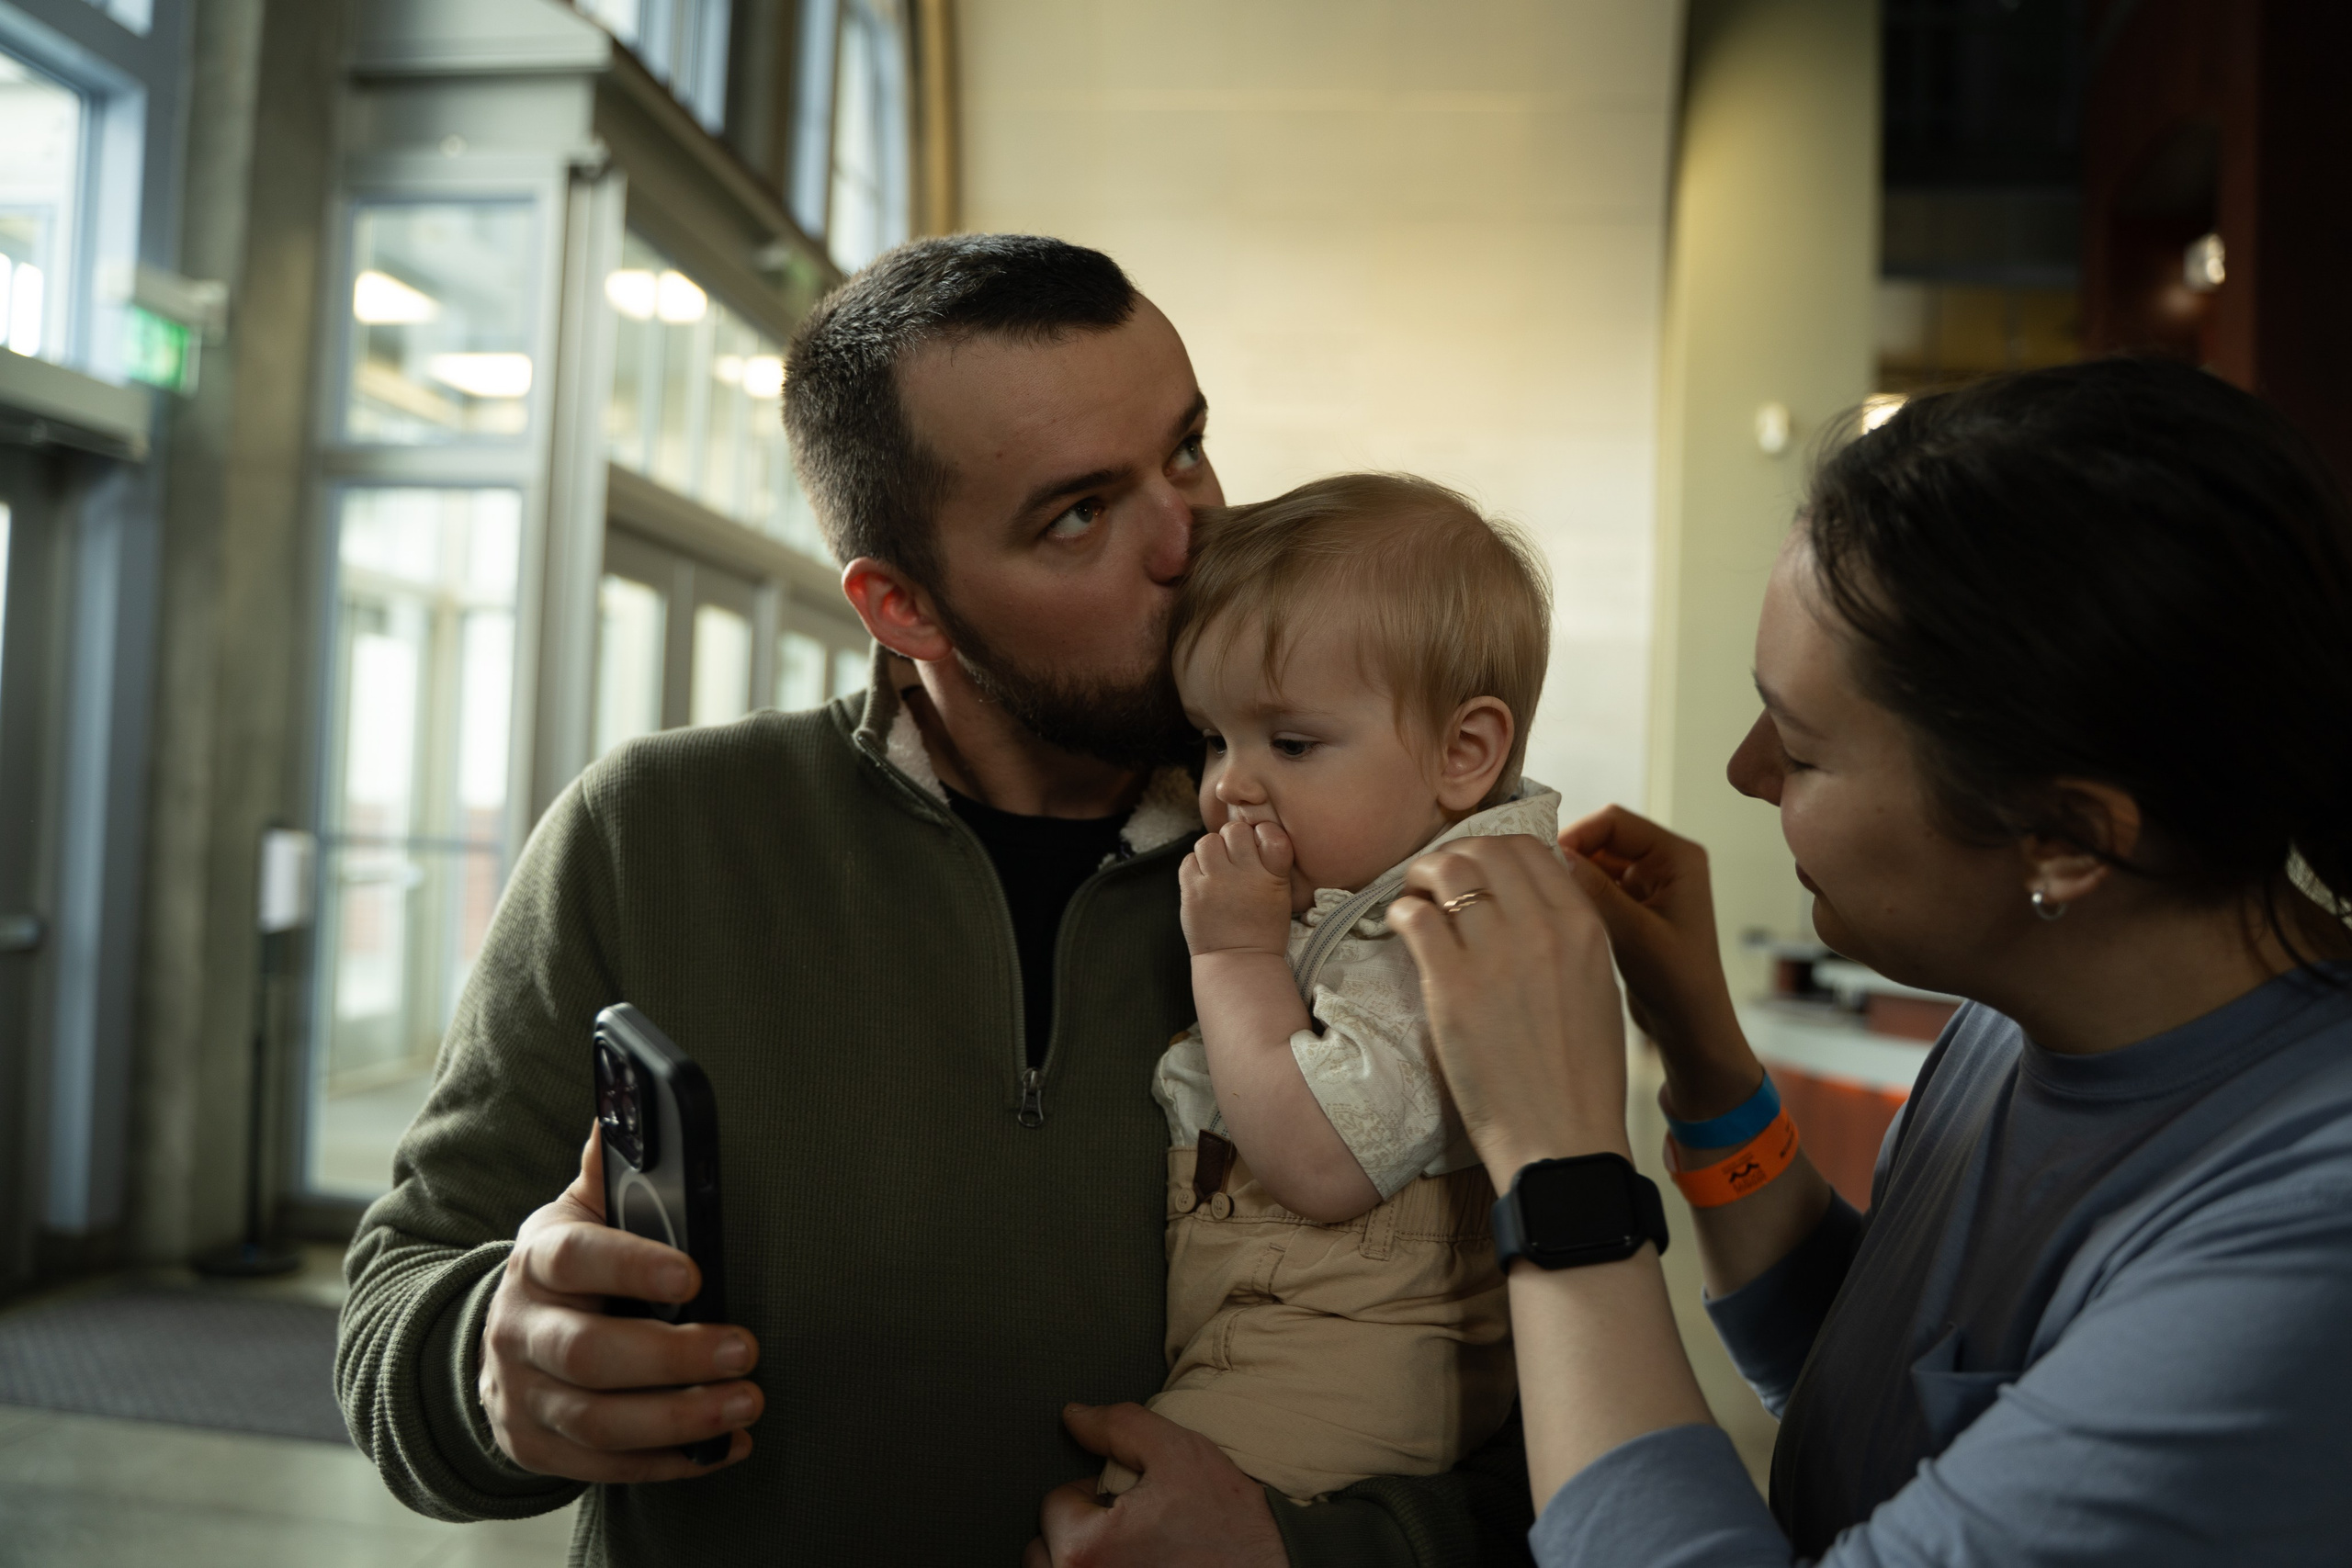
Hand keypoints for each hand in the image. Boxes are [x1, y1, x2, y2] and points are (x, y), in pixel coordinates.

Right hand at [477, 1124, 761, 1481]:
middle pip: (589, 1353)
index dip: (631, 1267)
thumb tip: (627, 1095)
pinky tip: (723, 1449)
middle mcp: (520, 1329)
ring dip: (681, 1419)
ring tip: (746, 1403)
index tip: (693, 1275)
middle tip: (745, 1350)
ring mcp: (523, 1395)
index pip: (575, 1258)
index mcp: (538, 1258)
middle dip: (674, 1358)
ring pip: (598, 1421)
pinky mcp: (537, 1448)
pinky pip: (602, 1468)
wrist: (499, 1342)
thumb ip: (608, 1168)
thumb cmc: (570, 1268)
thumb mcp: (579, 1213)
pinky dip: (667, 1463)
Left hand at [1024, 1403, 1285, 1567]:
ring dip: (1082, 1561)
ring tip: (1131, 1554)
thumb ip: (1117, 1426)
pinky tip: (1140, 1566)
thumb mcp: (1177, 1454)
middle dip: (1080, 1533)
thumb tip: (1073, 1416)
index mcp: (1085, 1548)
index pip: (1055, 1504)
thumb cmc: (1230, 1523)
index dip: (1095, 1494)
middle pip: (1044, 1548)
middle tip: (1131, 1531)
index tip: (1132, 1504)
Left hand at [1180, 819, 1296, 957]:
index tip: (1258, 846)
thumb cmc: (1262, 929)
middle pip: (1235, 830)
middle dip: (1233, 839)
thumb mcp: (1281, 896)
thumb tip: (1250, 832)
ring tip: (1216, 868)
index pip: (1271, 834)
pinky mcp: (1192, 893)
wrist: (1239, 962)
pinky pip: (1188, 860)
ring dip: (1211, 851)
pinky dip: (1194, 866)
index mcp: (1273, 878)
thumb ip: (1270, 864)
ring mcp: (1216, 884)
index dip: (1263, 833)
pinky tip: (1203, 881)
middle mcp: (1245, 877)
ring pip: (1208, 841)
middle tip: (1233, 858)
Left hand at [1388, 835, 1632, 1178]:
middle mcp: (1544, 929)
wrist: (1561, 1137)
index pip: (1532, 849)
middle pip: (1486, 850)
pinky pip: (1416, 917)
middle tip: (1435, 880)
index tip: (1475, 869)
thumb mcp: (1598, 988)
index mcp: (1585, 927)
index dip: (1494, 850)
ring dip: (1422, 876)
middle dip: (1454, 855)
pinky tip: (1401, 928)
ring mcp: (1497, 955)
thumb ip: (1570, 936)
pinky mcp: (1452, 986)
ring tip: (1415, 898)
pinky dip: (1401, 912)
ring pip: (1448, 872)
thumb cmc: (1579, 1074)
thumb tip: (1532, 897)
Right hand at [1557, 805, 1760, 1120]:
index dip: (1576, 835)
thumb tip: (1554, 854)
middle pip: (1602, 838)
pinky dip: (1577, 896)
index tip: (1543, 862)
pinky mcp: (1634, 907)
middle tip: (1537, 883)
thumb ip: (1595, 890)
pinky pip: (1597, 887)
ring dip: (1572, 879)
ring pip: (1595, 863)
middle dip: (1571, 857)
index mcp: (1678, 858)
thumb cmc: (1677, 985)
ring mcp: (1649, 885)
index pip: (1615, 822)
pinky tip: (1560, 918)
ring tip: (1546, 903)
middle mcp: (1665, 863)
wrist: (1691, 1029)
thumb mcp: (1633, 934)